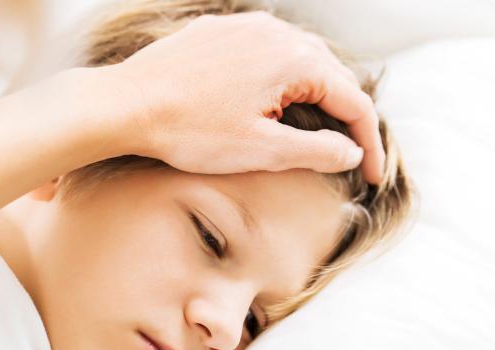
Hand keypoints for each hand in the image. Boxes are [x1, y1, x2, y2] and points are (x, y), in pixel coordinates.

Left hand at [105, 11, 384, 182]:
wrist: (125, 104)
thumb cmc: (189, 130)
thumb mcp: (260, 150)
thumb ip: (315, 151)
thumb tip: (350, 152)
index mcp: (296, 59)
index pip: (353, 102)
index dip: (368, 144)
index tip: (370, 177)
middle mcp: (276, 32)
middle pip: (329, 76)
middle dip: (344, 117)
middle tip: (349, 155)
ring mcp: (245, 26)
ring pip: (296, 61)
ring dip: (311, 96)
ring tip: (315, 130)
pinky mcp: (217, 31)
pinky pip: (262, 53)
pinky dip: (276, 80)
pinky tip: (267, 102)